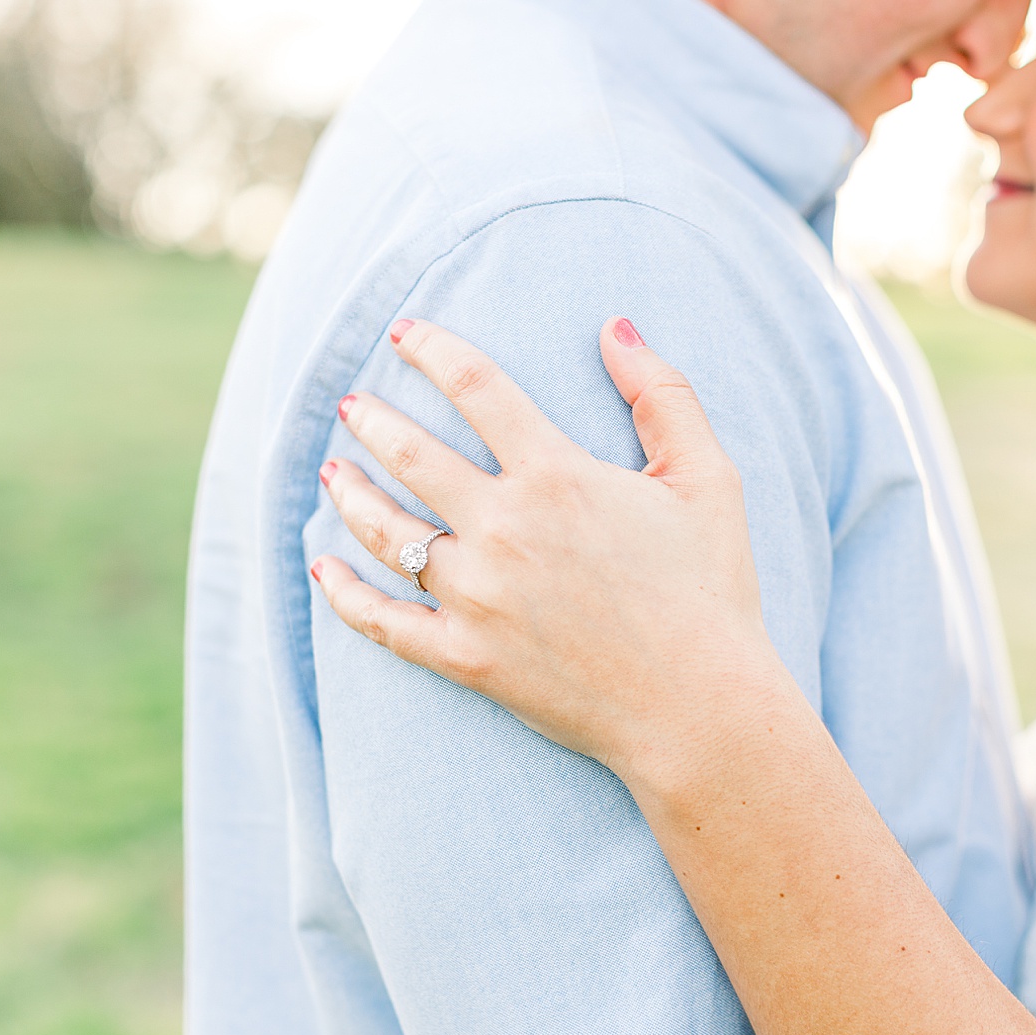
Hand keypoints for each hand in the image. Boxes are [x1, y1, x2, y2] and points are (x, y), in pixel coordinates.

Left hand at [310, 317, 797, 787]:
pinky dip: (345, 594)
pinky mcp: (466, 658)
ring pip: (387, 531)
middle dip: (373, 419)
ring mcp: (478, 596)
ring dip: (350, 494)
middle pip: (411, 454)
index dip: (432, 348)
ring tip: (334, 471)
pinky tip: (323, 570)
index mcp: (558, 475)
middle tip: (353, 403)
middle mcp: (505, 528)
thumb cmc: (712, 590)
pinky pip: (383, 622)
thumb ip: (664, 395)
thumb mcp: (710, 479)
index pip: (474, 386)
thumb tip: (614, 326)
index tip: (403, 333)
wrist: (700, 709)